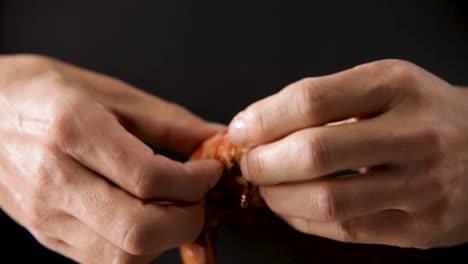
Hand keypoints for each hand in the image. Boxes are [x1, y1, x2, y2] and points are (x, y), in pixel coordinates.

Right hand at [0, 54, 222, 262]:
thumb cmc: (44, 92)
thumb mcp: (109, 92)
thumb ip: (168, 119)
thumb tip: (213, 137)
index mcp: (72, 130)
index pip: (148, 179)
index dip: (194, 182)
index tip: (209, 172)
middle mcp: (54, 179)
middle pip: (137, 231)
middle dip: (187, 221)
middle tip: (198, 198)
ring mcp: (45, 214)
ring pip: (121, 257)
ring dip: (162, 239)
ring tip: (172, 209)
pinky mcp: (44, 234)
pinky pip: (101, 261)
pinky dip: (136, 248)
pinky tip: (143, 218)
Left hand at [228, 59, 467, 248]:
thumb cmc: (421, 113)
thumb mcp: (383, 86)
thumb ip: (326, 101)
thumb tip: (259, 126)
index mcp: (395, 86)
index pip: (311, 100)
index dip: (264, 119)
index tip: (242, 130)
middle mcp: (414, 134)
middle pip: (314, 152)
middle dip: (264, 162)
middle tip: (250, 163)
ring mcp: (422, 185)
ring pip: (328, 200)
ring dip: (280, 197)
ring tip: (266, 187)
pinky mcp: (421, 227)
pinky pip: (345, 229)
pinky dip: (303, 220)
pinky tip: (292, 208)